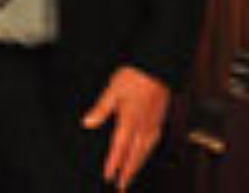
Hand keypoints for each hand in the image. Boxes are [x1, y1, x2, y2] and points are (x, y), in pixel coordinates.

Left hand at [82, 66, 169, 190]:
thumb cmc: (135, 76)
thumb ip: (100, 109)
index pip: (120, 148)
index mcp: (130, 121)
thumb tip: (88, 122)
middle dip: (127, 173)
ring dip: (138, 166)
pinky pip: (153, 143)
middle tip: (122, 187)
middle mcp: (143, 126)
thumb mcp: (112, 90)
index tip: (108, 176)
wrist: (156, 67)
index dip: (114, 164)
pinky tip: (144, 154)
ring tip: (131, 176)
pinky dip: (147, 154)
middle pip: (135, 156)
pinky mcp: (160, 120)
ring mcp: (153, 124)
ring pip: (145, 152)